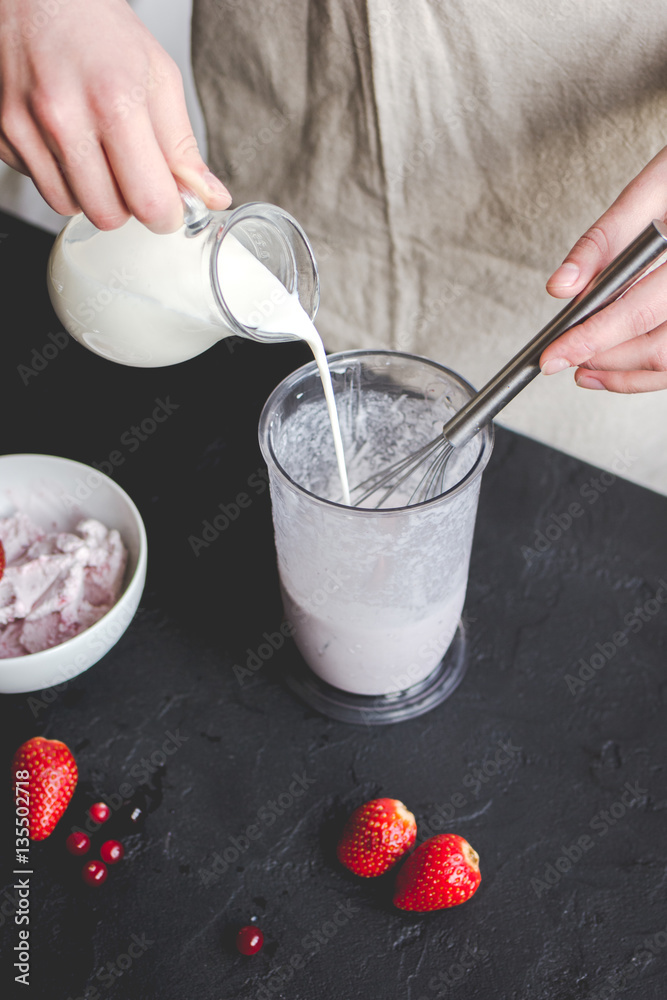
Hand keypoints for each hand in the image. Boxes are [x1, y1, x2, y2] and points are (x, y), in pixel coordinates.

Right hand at [0, 0, 230, 232]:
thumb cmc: (97, 27)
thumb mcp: (158, 77)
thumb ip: (183, 148)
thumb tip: (211, 198)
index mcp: (115, 102)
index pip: (149, 202)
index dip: (166, 214)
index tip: (169, 205)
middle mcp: (63, 118)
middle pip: (108, 216)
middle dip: (127, 205)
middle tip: (132, 173)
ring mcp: (24, 128)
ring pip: (70, 207)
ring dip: (91, 193)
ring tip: (96, 150)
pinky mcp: (1, 135)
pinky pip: (40, 185)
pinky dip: (59, 174)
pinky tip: (64, 138)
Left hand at [540, 145, 666, 392]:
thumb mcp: (652, 188)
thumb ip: (603, 240)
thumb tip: (561, 286)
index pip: (639, 313)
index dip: (590, 340)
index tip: (552, 356)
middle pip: (658, 349)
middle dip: (603, 359)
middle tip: (560, 357)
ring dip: (622, 374)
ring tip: (582, 368)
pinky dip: (642, 372)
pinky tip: (610, 368)